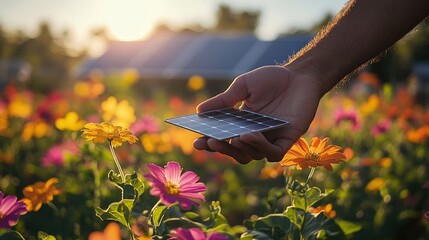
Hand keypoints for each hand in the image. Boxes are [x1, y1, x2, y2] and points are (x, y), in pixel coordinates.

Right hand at [193, 65, 324, 163]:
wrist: (300, 74)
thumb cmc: (272, 79)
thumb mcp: (243, 86)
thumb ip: (224, 100)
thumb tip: (199, 111)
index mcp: (241, 124)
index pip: (223, 139)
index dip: (209, 143)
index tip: (197, 142)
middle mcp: (255, 136)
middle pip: (235, 152)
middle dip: (222, 149)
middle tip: (211, 142)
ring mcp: (271, 139)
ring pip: (252, 156)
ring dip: (241, 149)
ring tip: (236, 137)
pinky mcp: (287, 140)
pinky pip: (273, 154)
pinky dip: (261, 148)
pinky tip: (252, 135)